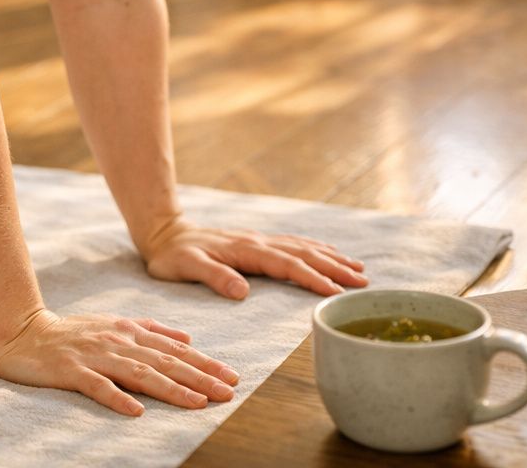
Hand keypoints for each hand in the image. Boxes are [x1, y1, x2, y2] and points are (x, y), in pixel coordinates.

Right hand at [0, 308, 239, 416]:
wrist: (23, 332)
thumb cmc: (71, 333)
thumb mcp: (113, 324)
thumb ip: (150, 329)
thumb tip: (187, 338)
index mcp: (127, 330)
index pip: (173, 349)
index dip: (204, 363)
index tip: (232, 377)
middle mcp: (115, 341)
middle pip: (163, 361)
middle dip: (198, 377)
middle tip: (228, 392)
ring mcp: (93, 356)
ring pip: (137, 373)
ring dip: (169, 388)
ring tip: (197, 402)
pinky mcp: (71, 370)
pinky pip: (96, 386)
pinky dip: (116, 398)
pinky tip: (136, 412)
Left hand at [137, 216, 367, 299]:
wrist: (163, 233)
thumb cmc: (172, 256)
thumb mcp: (186, 267)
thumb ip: (213, 276)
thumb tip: (242, 292)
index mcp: (245, 250)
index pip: (286, 265)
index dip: (312, 278)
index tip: (336, 292)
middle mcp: (257, 242)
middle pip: (303, 254)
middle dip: (334, 268)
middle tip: (363, 283)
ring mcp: (258, 240)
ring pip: (302, 247)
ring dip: (331, 257)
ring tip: (358, 269)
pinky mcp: (256, 242)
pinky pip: (293, 244)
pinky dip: (315, 249)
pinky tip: (329, 253)